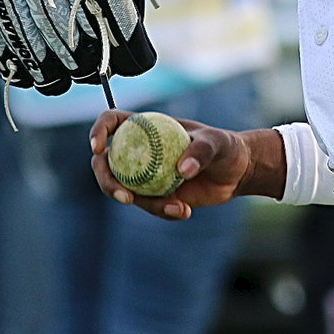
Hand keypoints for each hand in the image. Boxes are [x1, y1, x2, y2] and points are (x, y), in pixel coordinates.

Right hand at [89, 110, 286, 219]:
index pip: (112, 121)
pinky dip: (162, 212)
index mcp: (148, 126)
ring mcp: (144, 173)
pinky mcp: (154, 194)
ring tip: (178, 208)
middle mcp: (140, 148)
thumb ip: (201, 150)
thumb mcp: (217, 142)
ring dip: (145, 204)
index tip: (99, 147)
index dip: (98, 131)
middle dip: (107, 181)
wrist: (236, 173)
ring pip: (125, 190)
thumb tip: (181, 170)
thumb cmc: (225, 147)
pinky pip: (147, 206)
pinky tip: (185, 212)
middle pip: (106, 162)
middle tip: (126, 197)